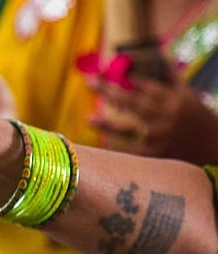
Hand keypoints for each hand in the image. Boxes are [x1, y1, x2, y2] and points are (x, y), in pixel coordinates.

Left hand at [89, 73, 217, 164]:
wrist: (214, 149)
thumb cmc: (198, 120)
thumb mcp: (188, 96)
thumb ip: (171, 78)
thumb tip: (159, 55)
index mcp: (175, 99)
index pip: (146, 86)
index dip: (125, 79)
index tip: (106, 71)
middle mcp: (167, 117)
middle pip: (133, 102)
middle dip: (110, 91)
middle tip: (90, 82)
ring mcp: (160, 137)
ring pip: (129, 129)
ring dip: (108, 124)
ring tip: (90, 119)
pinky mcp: (156, 155)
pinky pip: (131, 150)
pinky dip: (116, 146)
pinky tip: (102, 143)